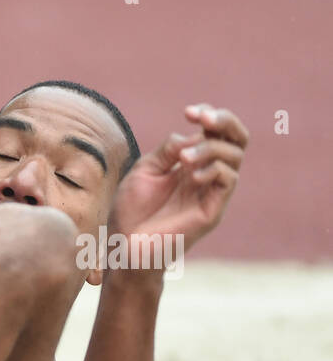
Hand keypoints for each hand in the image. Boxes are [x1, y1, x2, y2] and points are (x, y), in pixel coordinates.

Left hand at [108, 104, 247, 260]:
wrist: (124, 248)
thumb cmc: (130, 213)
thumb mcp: (145, 170)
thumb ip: (168, 150)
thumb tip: (190, 135)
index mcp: (190, 164)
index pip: (215, 132)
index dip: (209, 115)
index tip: (189, 112)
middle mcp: (206, 176)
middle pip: (237, 139)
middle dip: (225, 121)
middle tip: (204, 118)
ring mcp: (211, 193)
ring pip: (234, 155)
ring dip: (210, 148)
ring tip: (184, 159)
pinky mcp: (212, 210)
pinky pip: (229, 179)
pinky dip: (214, 169)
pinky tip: (192, 175)